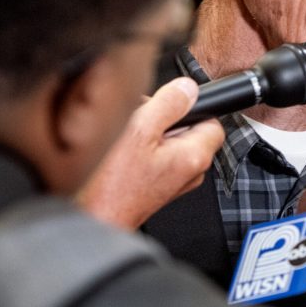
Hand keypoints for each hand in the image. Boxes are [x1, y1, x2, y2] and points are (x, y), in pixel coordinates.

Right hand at [77, 77, 223, 228]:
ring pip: (170, 140)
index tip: (169, 105)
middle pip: (189, 128)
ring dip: (150, 131)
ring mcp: (175, 180)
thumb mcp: (140, 129)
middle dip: (165, 118)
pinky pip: (158, 155)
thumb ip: (169, 104)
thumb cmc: (112, 183)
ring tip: (127, 138)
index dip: (192, 107)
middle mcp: (190, 171)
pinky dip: (142, 147)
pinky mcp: (158, 185)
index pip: (213, 121)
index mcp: (195, 156)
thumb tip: (188, 88)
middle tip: (140, 120)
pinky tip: (123, 151)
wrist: (92, 218)